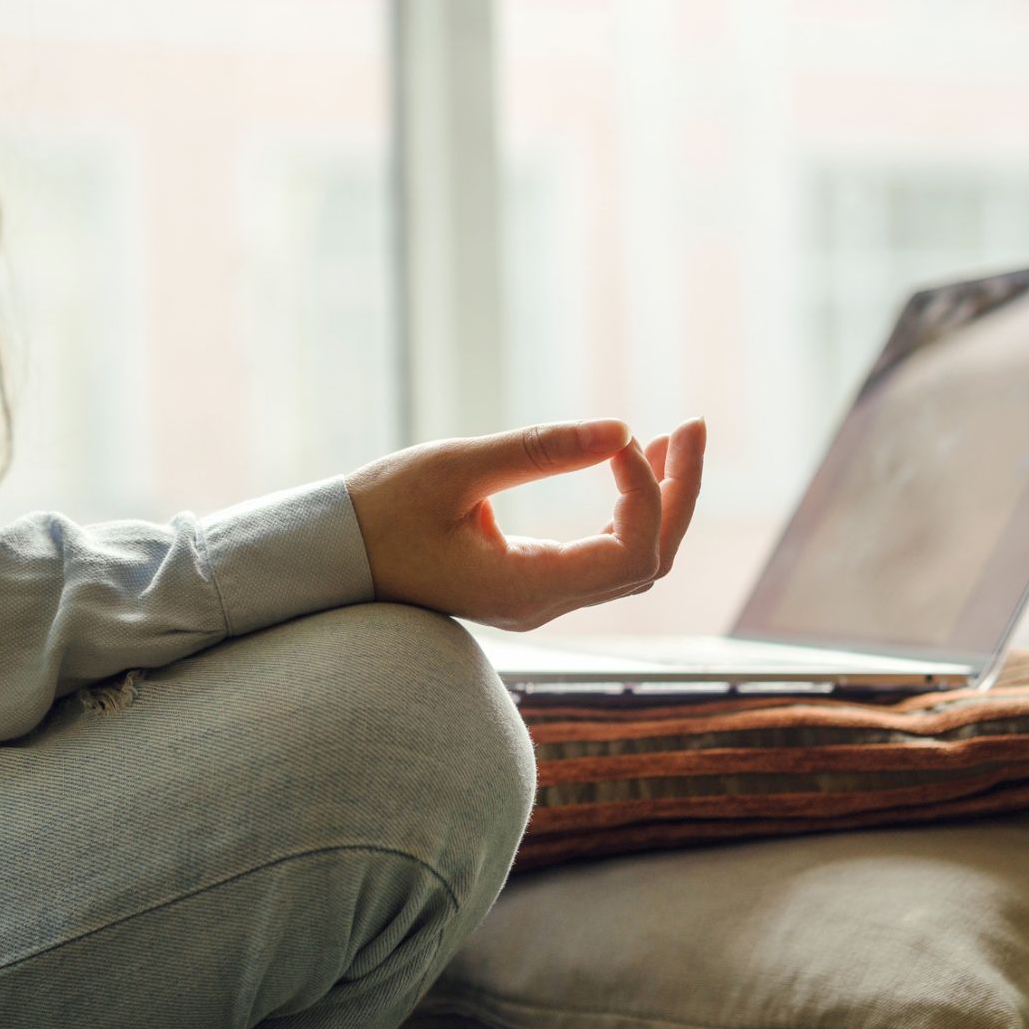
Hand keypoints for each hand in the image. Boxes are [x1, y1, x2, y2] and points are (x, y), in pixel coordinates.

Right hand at [345, 416, 706, 630]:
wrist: (333, 556)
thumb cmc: (379, 512)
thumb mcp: (454, 469)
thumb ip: (538, 450)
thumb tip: (621, 427)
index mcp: (527, 589)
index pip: (632, 553)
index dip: (647, 491)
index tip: (622, 437)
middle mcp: (544, 604)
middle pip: (649, 561)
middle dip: (679, 493)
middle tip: (695, 424)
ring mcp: (540, 597)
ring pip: (633, 561)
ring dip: (660, 500)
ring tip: (673, 437)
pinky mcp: (531, 581)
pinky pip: (604, 555)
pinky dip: (629, 510)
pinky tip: (631, 462)